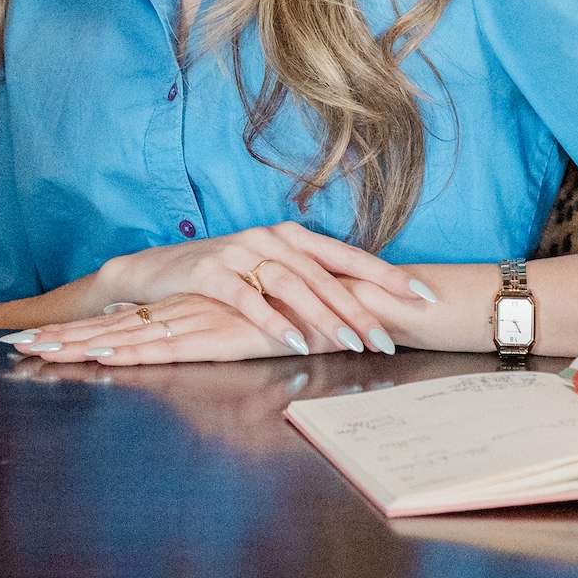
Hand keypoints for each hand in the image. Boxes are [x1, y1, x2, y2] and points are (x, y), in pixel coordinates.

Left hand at [1, 293, 309, 365]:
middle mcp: (186, 314)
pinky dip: (128, 350)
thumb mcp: (259, 336)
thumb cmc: (309, 323)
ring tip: (32, 348)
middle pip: (114, 329)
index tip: (39, 337)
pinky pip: (164, 346)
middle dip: (63, 337)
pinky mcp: (213, 335)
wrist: (348, 305)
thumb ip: (228, 337)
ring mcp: (197, 322)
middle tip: (14, 341)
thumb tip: (197, 345)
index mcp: (191, 313)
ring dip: (78, 344)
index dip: (81, 331)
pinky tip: (96, 351)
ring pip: (128, 336)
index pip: (127, 325)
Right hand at [24, 221, 437, 361]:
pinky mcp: (209, 271)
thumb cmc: (221, 277)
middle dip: (360, 306)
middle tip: (389, 337)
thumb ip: (309, 285)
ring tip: (351, 342)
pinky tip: (295, 341)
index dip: (386, 274)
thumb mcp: (268, 274)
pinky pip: (248, 298)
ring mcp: (238, 251)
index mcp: (291, 235)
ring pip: (291, 283)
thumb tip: (362, 312)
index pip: (348, 254)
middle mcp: (269, 237)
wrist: (154, 272)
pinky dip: (273, 321)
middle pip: (324, 273)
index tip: (423, 296)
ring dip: (323, 314)